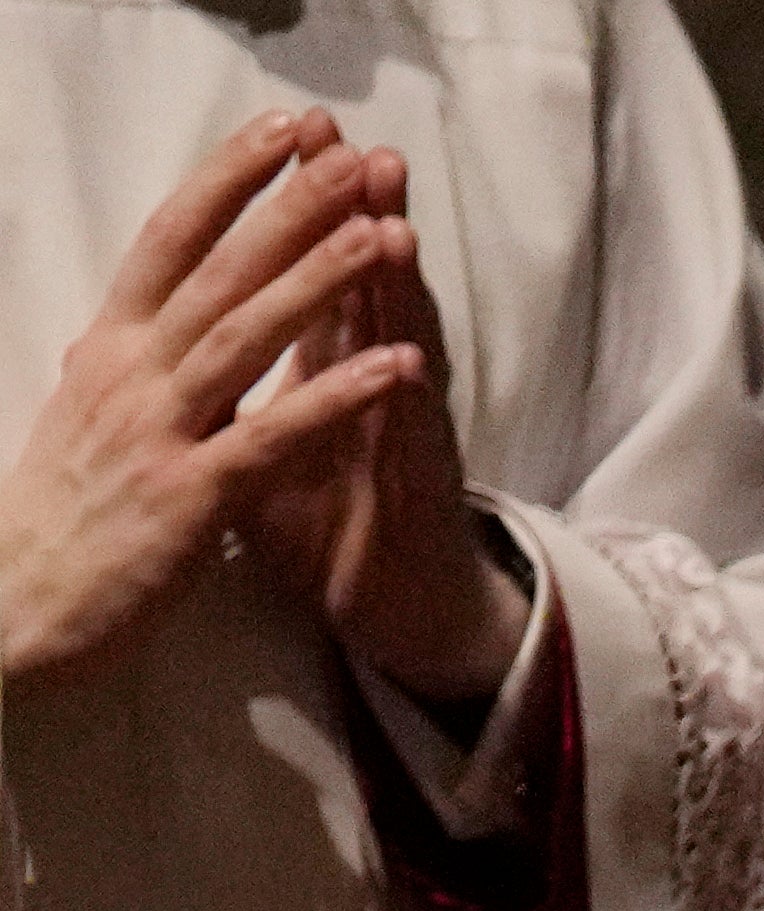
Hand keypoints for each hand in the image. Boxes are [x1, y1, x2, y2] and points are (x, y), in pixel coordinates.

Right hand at [0, 115, 428, 687]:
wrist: (15, 600)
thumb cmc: (62, 512)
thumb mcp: (83, 413)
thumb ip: (117, 362)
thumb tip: (123, 318)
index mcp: (108, 346)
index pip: (170, 239)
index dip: (227, 179)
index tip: (281, 129)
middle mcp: (131, 372)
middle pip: (219, 270)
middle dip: (288, 207)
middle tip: (348, 153)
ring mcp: (161, 430)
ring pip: (249, 336)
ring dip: (322, 280)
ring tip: (385, 231)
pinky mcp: (193, 495)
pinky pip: (278, 437)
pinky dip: (339, 398)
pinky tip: (397, 369)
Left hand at [250, 143, 528, 706]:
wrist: (398, 622)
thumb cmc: (335, 542)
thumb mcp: (262, 456)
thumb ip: (238, 397)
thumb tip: (180, 350)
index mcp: (328, 375)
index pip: (315, 277)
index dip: (301, 213)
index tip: (289, 143)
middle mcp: (377, 390)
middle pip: (368, 289)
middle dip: (359, 216)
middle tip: (355, 144)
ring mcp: (409, 436)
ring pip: (404, 348)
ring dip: (401, 289)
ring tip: (393, 219)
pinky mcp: (427, 495)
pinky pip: (417, 438)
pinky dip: (411, 394)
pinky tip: (410, 351)